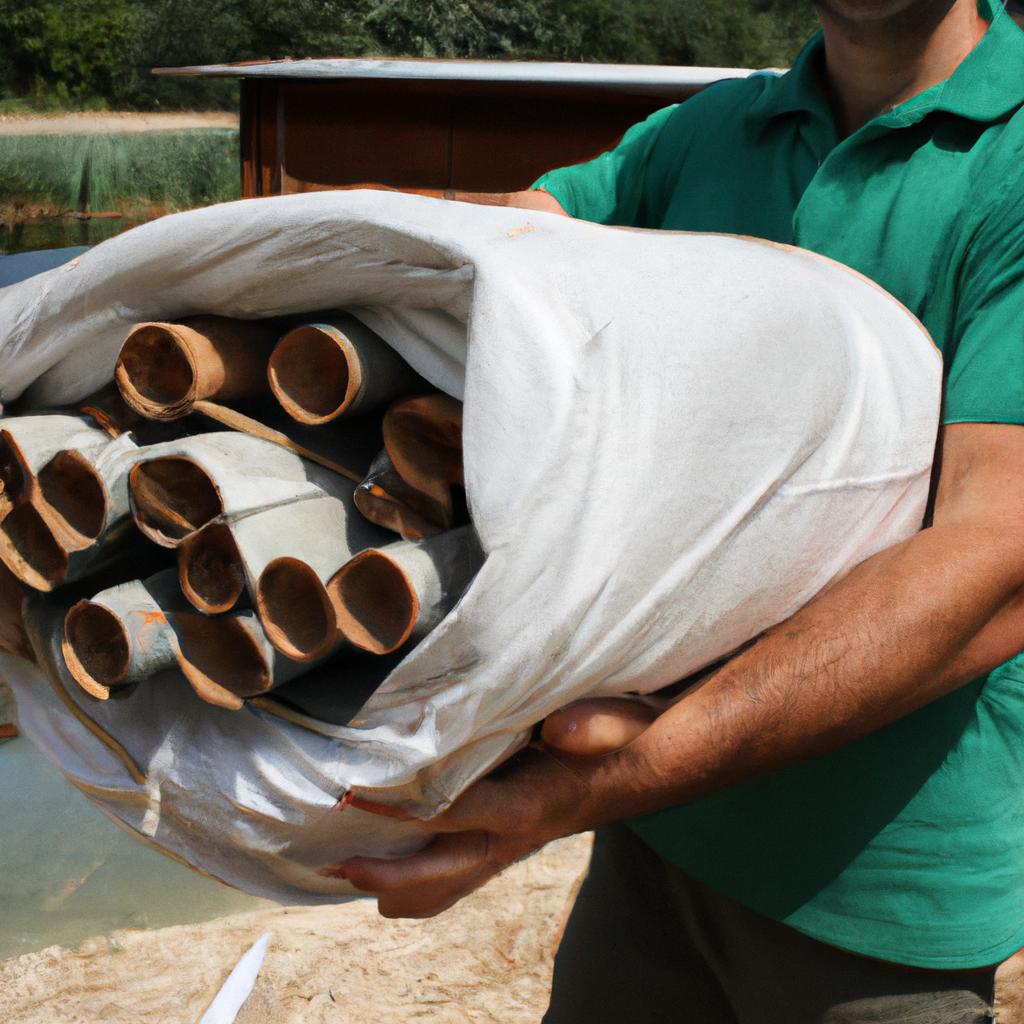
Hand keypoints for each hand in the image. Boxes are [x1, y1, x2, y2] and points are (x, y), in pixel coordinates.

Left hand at [320, 699, 656, 917]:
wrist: (624, 772)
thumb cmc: (611, 742)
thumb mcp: (613, 723)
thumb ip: (595, 726)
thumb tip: (562, 730)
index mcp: (529, 807)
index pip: (457, 814)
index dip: (404, 811)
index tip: (358, 798)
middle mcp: (510, 839)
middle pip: (440, 874)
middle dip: (386, 874)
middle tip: (335, 863)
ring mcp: (502, 851)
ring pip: (441, 888)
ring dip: (392, 887)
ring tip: (341, 871)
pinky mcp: (495, 849)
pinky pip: (448, 881)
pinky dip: (411, 883)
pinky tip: (379, 865)